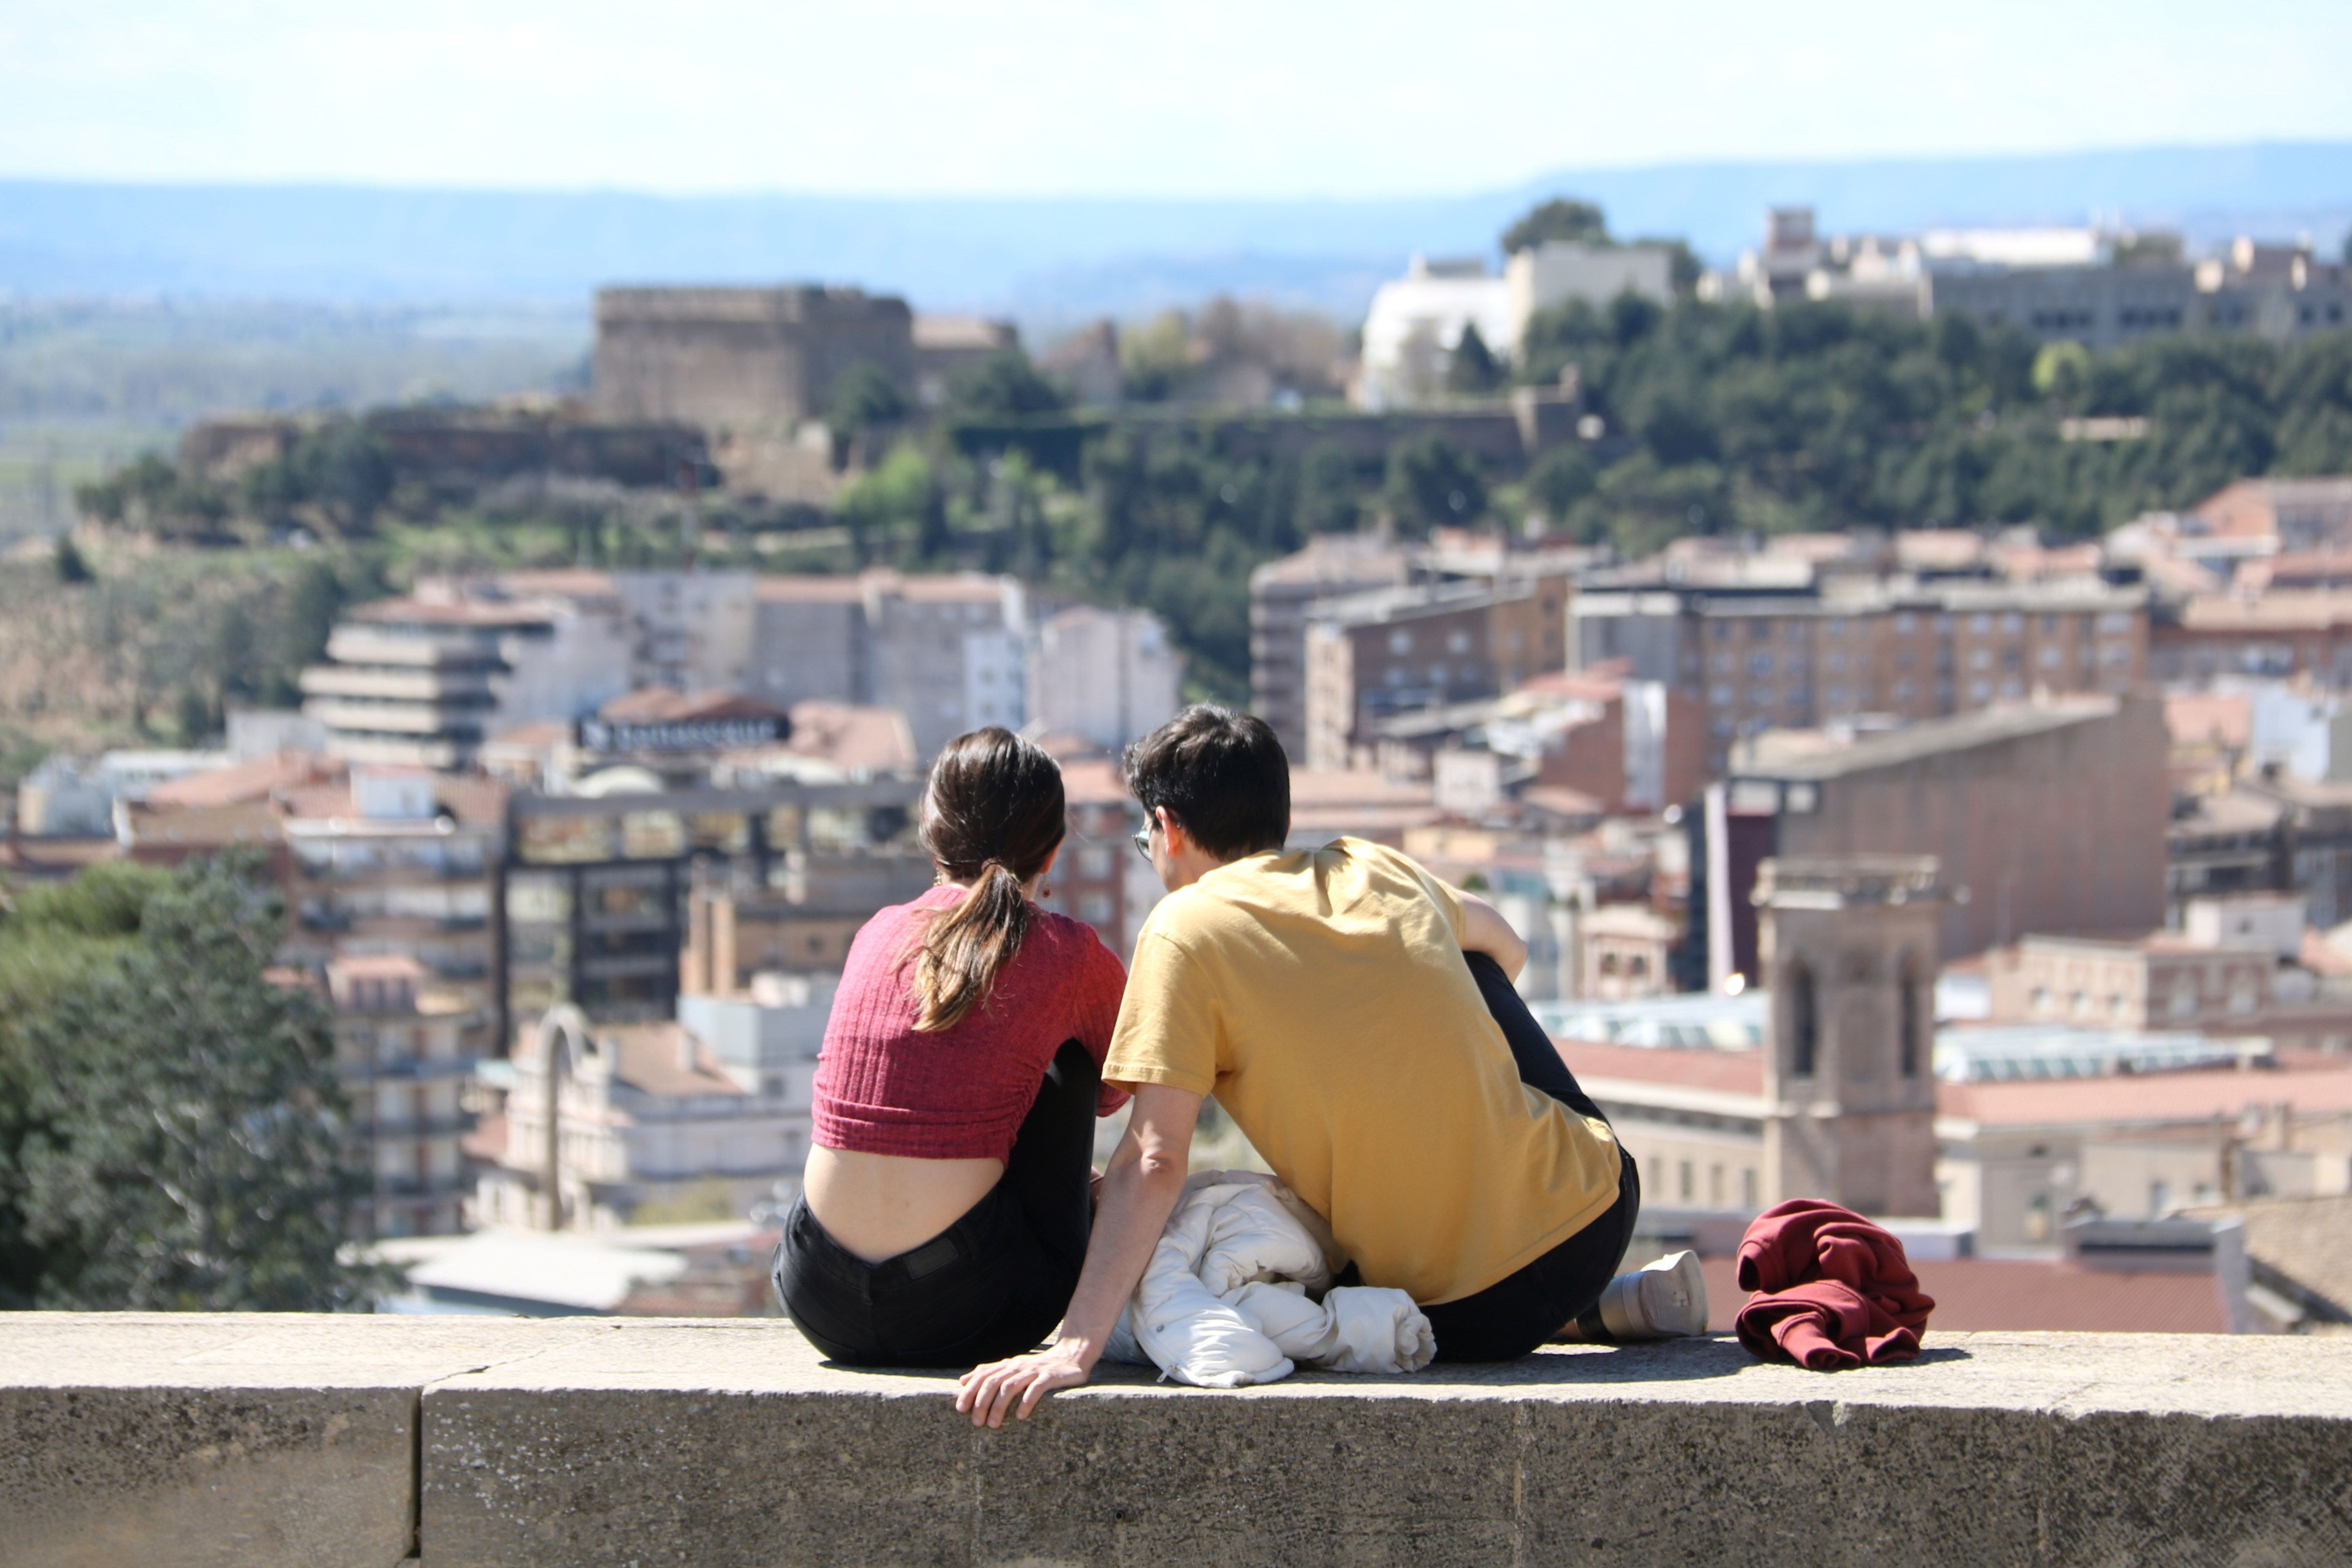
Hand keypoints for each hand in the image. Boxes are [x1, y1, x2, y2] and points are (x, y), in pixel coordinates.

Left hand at [953, 1338, 1092, 1426]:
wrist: (1071, 1356)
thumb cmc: (1037, 1367)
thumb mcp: (1012, 1367)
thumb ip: (988, 1372)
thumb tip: (962, 1380)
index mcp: (1007, 1365)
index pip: (983, 1375)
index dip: (970, 1391)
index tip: (960, 1409)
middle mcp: (1018, 1366)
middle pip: (994, 1382)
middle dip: (982, 1402)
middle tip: (977, 1423)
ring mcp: (1034, 1371)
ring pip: (1011, 1386)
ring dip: (999, 1406)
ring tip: (994, 1424)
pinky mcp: (1050, 1377)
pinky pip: (1036, 1388)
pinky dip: (1026, 1402)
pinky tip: (1021, 1416)